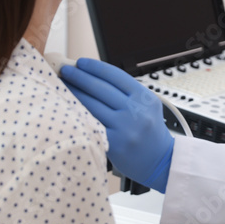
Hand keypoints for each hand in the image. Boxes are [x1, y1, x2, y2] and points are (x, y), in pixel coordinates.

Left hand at [60, 58, 172, 192]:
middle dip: (79, 77)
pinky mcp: (114, 143)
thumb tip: (94, 76)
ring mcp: (125, 128)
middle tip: (65, 70)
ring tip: (62, 86)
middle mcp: (136, 111)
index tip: (81, 62)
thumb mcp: (147, 106)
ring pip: (92, 105)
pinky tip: (68, 108)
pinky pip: (91, 123)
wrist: (161, 161)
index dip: (95, 67)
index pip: (115, 76)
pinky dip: (78, 114)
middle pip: (101, 88)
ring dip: (74, 93)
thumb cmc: (150, 132)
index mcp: (145, 98)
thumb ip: (126, 93)